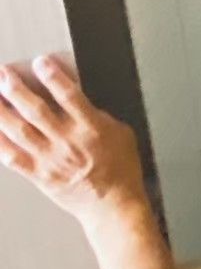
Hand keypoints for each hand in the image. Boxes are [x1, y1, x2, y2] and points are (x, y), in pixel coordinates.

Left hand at [0, 57, 145, 225]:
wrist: (113, 206)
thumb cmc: (121, 171)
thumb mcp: (121, 133)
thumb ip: (99, 115)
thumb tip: (80, 100)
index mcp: (91, 129)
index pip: (70, 96)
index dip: (53, 77)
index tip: (40, 62)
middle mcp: (68, 143)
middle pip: (36, 111)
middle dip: (16, 89)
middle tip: (3, 73)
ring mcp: (50, 160)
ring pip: (19, 132)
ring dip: (1, 111)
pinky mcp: (39, 175)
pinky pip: (12, 158)